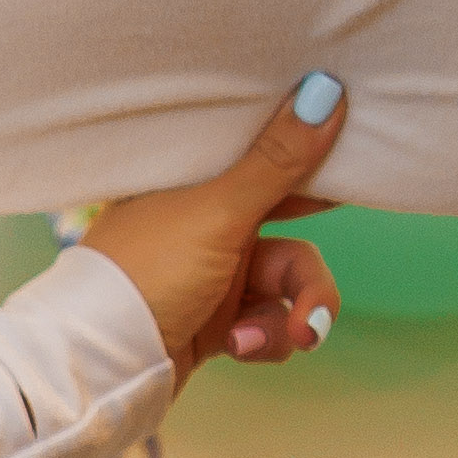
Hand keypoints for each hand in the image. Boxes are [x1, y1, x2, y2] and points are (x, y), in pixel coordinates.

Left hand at [78, 72, 344, 388]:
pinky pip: (267, 326)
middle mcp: (210, 224)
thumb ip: (277, 160)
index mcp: (201, 184)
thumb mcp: (218, 212)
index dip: (318, 172)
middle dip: (310, 282)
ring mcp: (215, 276)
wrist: (98, 368)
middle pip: (294, 239)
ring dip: (291, 319)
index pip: (273, 161)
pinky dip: (263, 340)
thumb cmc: (147, 275)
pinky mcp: (215, 323)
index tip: (359, 175)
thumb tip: (326, 89)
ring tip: (278, 340)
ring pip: (288, 291)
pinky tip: (238, 348)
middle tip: (317, 303)